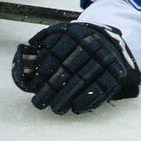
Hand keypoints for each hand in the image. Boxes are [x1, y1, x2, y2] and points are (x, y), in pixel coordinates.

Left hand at [12, 22, 140, 113]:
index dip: (42, 72)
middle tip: (39, 102)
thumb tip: (24, 49)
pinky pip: (100, 88)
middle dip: (51, 89)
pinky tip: (75, 108)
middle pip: (67, 69)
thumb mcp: (61, 34)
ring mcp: (104, 58)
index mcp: (74, 32)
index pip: (55, 53)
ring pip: (82, 80)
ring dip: (67, 98)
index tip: (33, 86)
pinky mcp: (115, 73)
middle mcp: (91, 44)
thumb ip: (43, 40)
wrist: (109, 43)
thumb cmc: (76, 44)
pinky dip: (87, 100)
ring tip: (55, 108)